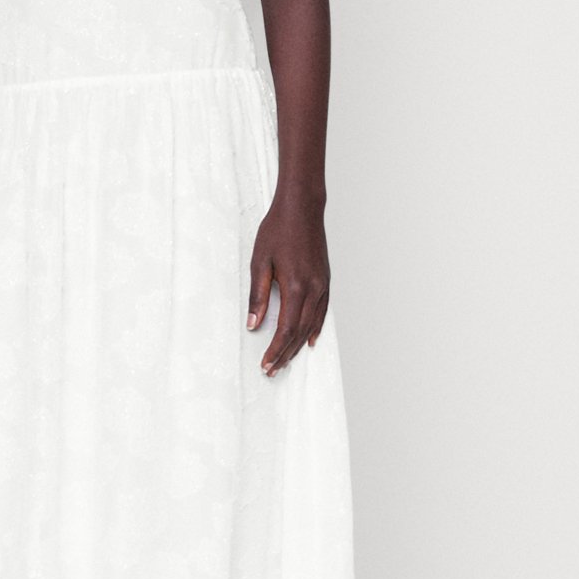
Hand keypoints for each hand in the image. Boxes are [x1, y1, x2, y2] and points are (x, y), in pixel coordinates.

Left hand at [247, 192, 329, 375]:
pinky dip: (315, 329)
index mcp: (295, 285)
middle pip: (299, 332)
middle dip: (285, 354)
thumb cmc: (278, 230)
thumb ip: (257, 295)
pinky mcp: (325, 280)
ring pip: (311, 325)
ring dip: (298, 345)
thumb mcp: (260, 261)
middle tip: (271, 370)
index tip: (265, 364)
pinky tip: (309, 341)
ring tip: (285, 361)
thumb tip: (252, 324)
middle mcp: (313, 289)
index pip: (285, 328)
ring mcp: (322, 285)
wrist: (302, 207)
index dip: (275, 349)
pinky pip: (322, 312)